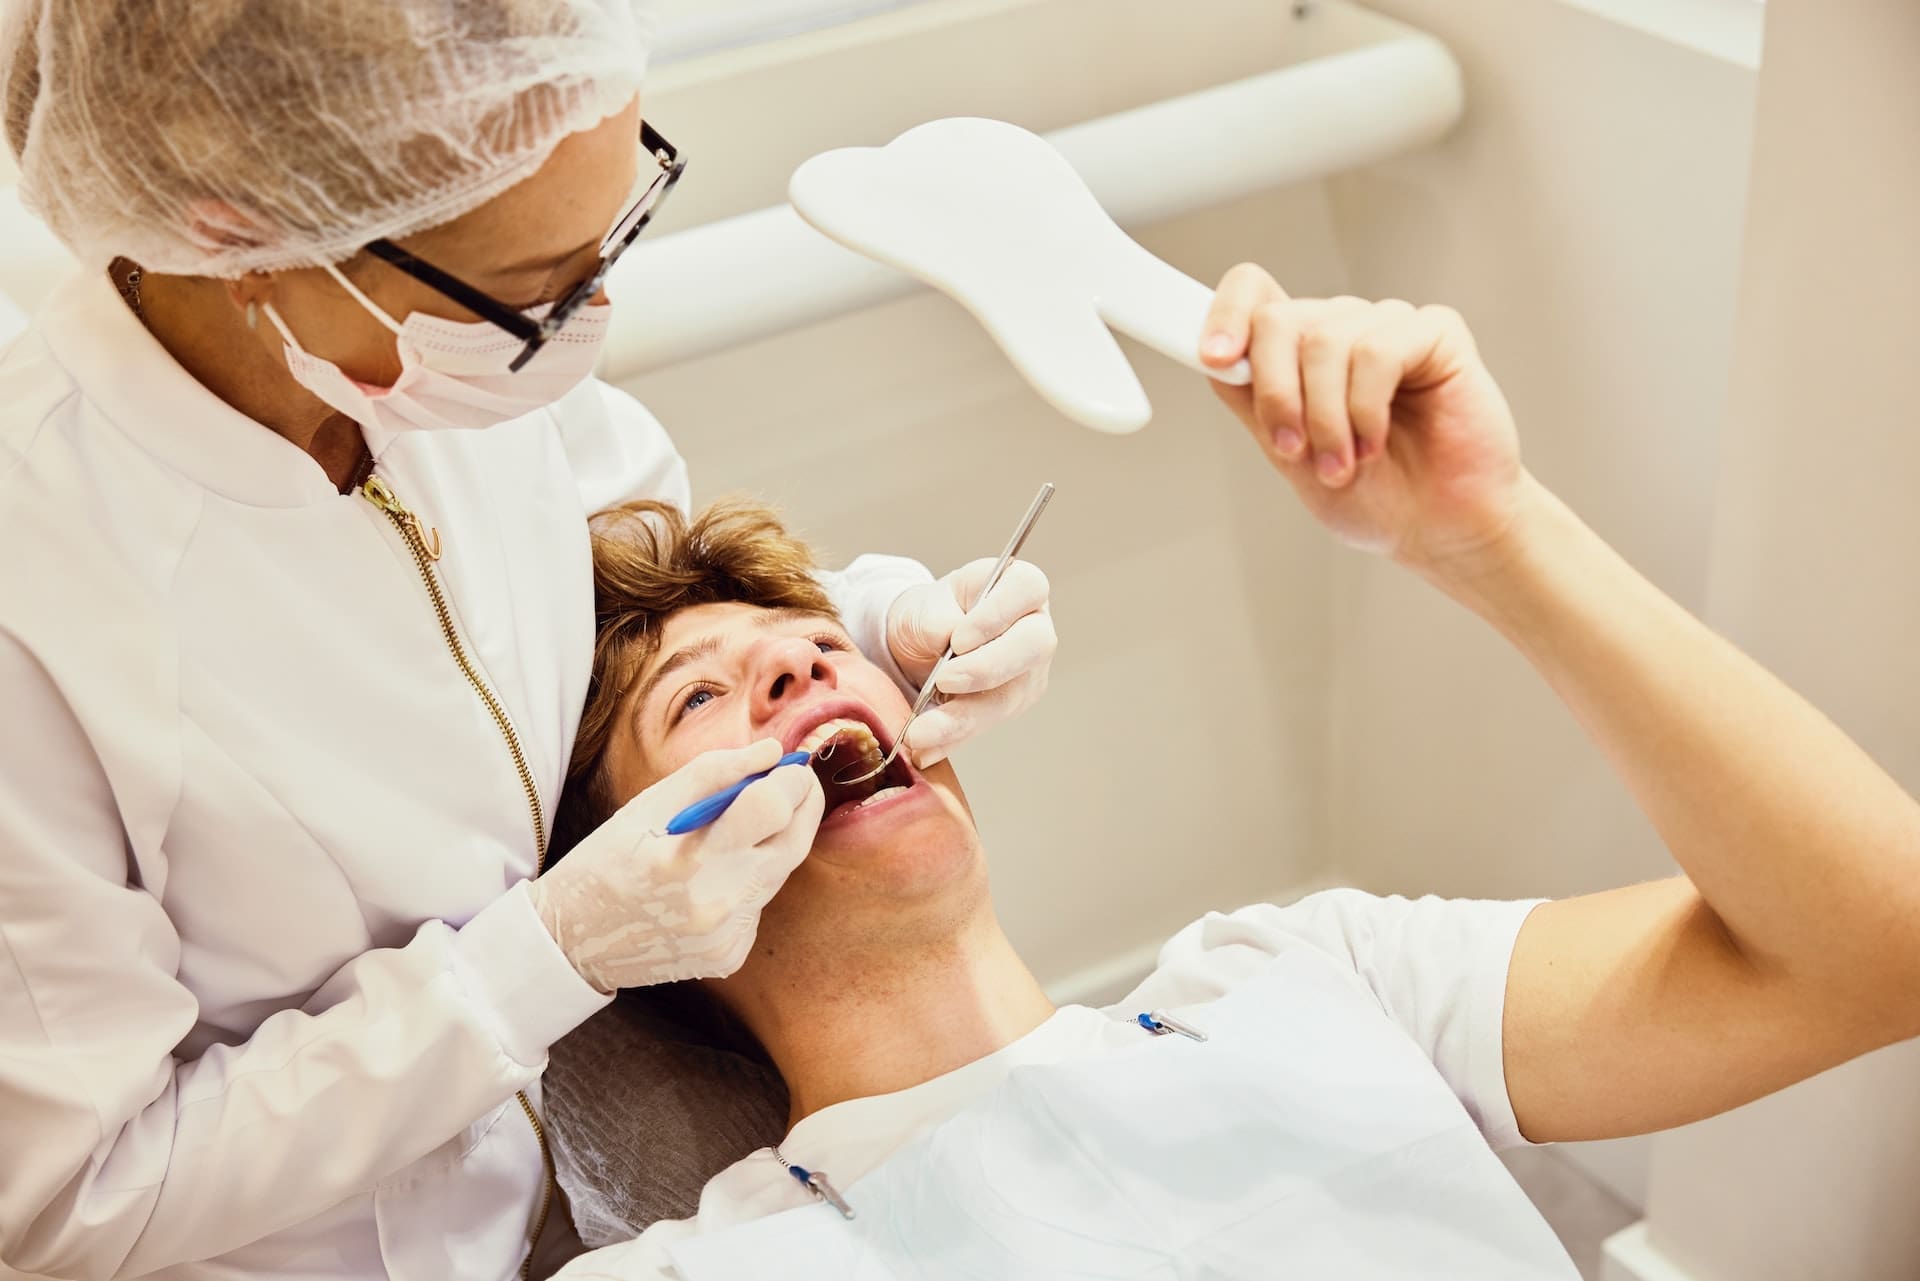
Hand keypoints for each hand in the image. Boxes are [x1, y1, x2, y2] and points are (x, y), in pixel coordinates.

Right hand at [528, 741, 823, 991]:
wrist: (572, 942)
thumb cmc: (606, 861)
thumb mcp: (646, 805)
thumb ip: (714, 773)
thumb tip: (772, 751)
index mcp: (686, 858)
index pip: (771, 808)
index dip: (792, 779)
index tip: (790, 763)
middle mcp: (714, 904)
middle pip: (795, 843)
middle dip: (802, 805)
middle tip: (791, 782)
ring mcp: (725, 936)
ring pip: (779, 873)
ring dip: (769, 843)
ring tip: (730, 833)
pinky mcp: (730, 956)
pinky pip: (759, 904)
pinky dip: (747, 882)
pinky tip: (710, 882)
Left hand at [885, 559, 1055, 767]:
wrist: (918, 647)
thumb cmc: (929, 615)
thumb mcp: (923, 606)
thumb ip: (937, 620)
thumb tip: (947, 640)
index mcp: (1019, 586)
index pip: (1028, 590)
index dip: (996, 615)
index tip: (958, 639)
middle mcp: (1034, 628)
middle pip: (1032, 647)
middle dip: (986, 669)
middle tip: (943, 681)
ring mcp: (1028, 671)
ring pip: (1008, 696)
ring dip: (962, 718)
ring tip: (921, 732)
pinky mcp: (1011, 705)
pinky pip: (985, 725)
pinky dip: (951, 738)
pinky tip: (925, 749)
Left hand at [1201, 265, 1529, 579]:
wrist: (1437, 529)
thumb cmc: (1374, 496)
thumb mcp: (1290, 456)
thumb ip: (1254, 402)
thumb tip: (1214, 359)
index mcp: (1300, 352)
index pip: (1253, 294)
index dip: (1226, 313)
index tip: (1214, 358)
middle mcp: (1341, 328)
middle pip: (1279, 320)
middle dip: (1277, 395)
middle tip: (1294, 450)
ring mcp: (1388, 326)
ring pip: (1326, 341)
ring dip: (1326, 418)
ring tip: (1343, 464)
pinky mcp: (1436, 333)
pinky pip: (1378, 351)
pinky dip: (1365, 408)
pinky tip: (1375, 441)